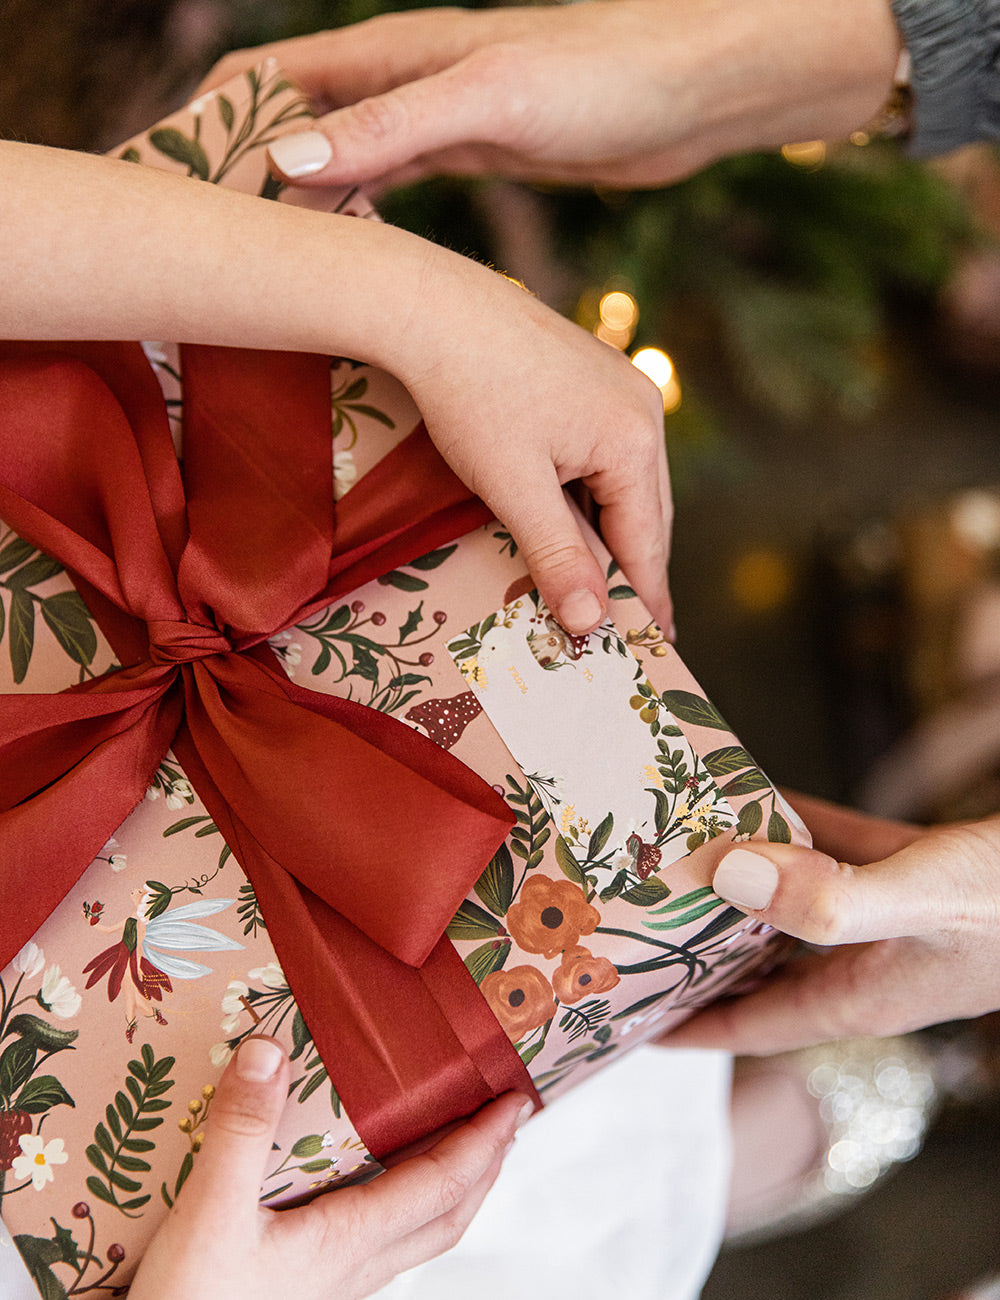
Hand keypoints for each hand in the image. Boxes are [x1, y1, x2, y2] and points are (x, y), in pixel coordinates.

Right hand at [128, 1037, 530, 1299]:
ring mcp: (336, 1282)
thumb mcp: (209, 1211)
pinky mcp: (311, 1288)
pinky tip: (380, 1190)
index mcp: (349, 1239)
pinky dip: (408, 1207)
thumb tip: (269, 1052)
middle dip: (486, 1165)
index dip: (484, 1141)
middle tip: (507, 1121)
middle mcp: (356, 1264)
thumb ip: (242, 1130)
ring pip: (420, 1232)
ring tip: (461, 1147)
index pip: (441, 1183)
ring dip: (453, 1188)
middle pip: (448, 1215)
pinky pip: (384, 1242)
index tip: (516, 1103)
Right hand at [202, 0, 900, 192]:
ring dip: (295, 200)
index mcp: (391, 55)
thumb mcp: (490, 100)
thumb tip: (286, 158)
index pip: (265, 76)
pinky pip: (387, 185)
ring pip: (335, 156)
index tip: (169, 185)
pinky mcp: (470, 155)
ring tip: (261, 263)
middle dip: (240, 169)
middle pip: (289, 119)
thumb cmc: (603, 76)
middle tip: (208, 245)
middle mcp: (401, 82)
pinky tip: (349, 260)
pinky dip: (355, 215)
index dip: (208, 121)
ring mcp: (434, 120)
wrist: (692, 89)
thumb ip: (391, 128)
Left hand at [391, 245, 673, 634]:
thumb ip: (558, 558)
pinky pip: (604, 456)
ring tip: (599, 583)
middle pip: (645, 514)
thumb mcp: (514, 489)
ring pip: (624, 486)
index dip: (645, 598)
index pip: (647, 542)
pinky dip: (591, 496)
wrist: (431, 307)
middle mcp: (642, 411)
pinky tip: (572, 519)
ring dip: (608, 533)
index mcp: (634, 440)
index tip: (654, 644)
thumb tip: (592, 622)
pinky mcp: (593, 380)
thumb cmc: (471, 396)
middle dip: (631, 569)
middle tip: (628, 625)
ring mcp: (620, 389)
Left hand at [666, 794, 999, 1053]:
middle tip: (637, 919)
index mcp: (858, 995)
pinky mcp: (913, 870)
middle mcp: (866, 963)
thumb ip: (830, 899)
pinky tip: (759, 793)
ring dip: (744, 878)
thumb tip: (730, 877)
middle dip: (701, 949)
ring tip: (681, 848)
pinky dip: (796, 827)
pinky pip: (835, 850)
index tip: (627, 1017)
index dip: (689, 1024)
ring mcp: (890, 919)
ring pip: (794, 903)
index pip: (753, 1025)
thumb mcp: (920, 903)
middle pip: (761, 967)